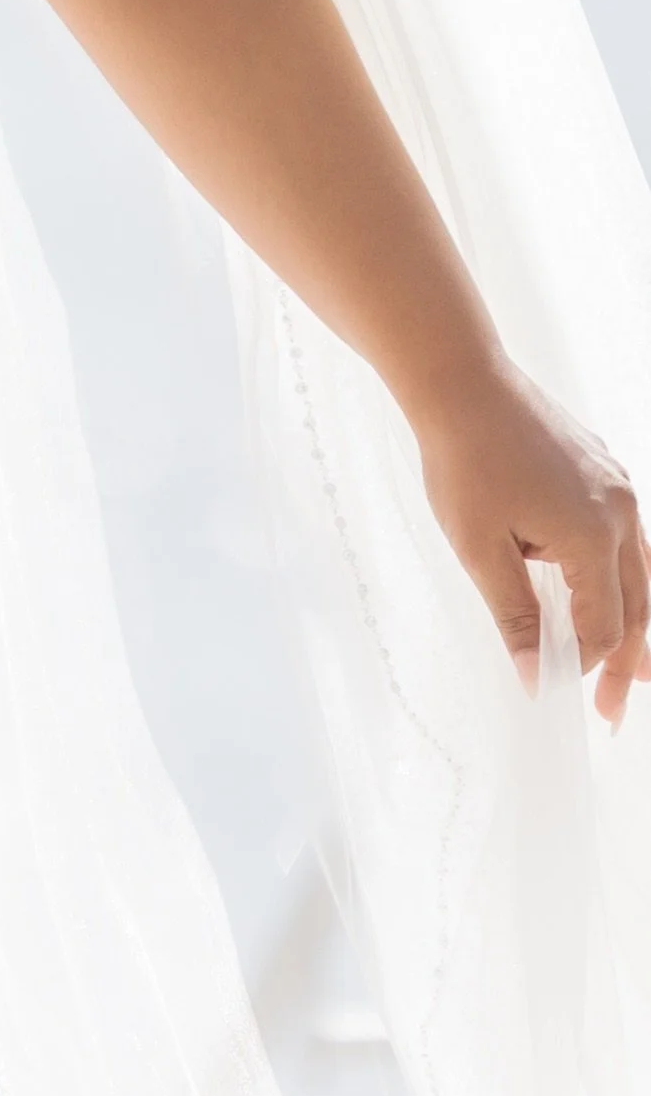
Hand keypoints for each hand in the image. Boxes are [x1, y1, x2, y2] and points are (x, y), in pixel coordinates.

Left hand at [413, 356, 649, 725]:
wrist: (461, 381)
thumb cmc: (463, 460)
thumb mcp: (480, 548)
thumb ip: (516, 616)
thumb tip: (537, 678)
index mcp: (594, 537)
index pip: (603, 627)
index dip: (581, 666)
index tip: (555, 692)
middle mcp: (622, 513)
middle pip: (638, 607)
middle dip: (626, 664)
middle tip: (613, 714)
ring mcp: (618, 488)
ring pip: (641, 573)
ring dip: (632, 622)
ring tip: (631, 671)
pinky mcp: (605, 471)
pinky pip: (627, 539)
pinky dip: (622, 578)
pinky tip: (603, 595)